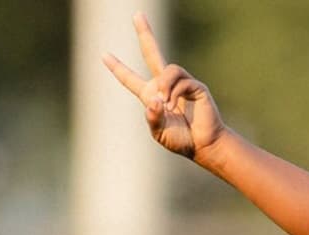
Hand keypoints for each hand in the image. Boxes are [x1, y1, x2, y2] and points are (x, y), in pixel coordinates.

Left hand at [103, 12, 225, 158]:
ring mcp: (181, 84)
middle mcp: (164, 86)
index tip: (103, 55)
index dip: (118, 68)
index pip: (130, 79)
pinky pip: (180, 80)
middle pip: (152, 53)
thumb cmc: (181, 141)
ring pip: (167, 68)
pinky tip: (174, 105)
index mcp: (151, 97)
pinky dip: (174, 92)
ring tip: (166, 103)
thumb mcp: (159, 132)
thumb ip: (152, 117)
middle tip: (137, 15)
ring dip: (163, 85)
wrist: (204, 145)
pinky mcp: (196, 86)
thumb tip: (155, 98)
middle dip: (145, 33)